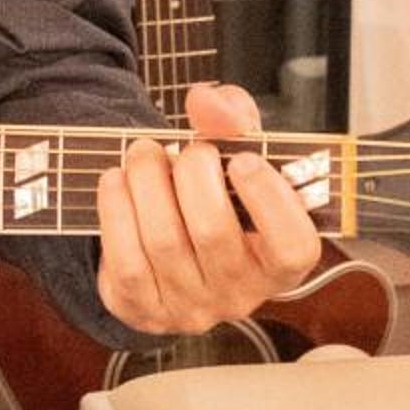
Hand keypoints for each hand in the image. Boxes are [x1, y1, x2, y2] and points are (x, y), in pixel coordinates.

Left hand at [94, 81, 320, 336]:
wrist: (165, 242)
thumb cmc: (215, 195)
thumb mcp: (236, 155)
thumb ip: (233, 119)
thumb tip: (205, 101)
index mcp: (280, 263)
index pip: (293, 247)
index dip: (270, 199)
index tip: (243, 160)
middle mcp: (240, 294)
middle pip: (213, 231)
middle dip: (193, 172)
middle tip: (187, 150)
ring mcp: (190, 308)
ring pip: (163, 240)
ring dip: (147, 181)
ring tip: (144, 153)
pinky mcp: (143, 309)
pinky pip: (125, 259)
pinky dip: (116, 209)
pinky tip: (117, 181)